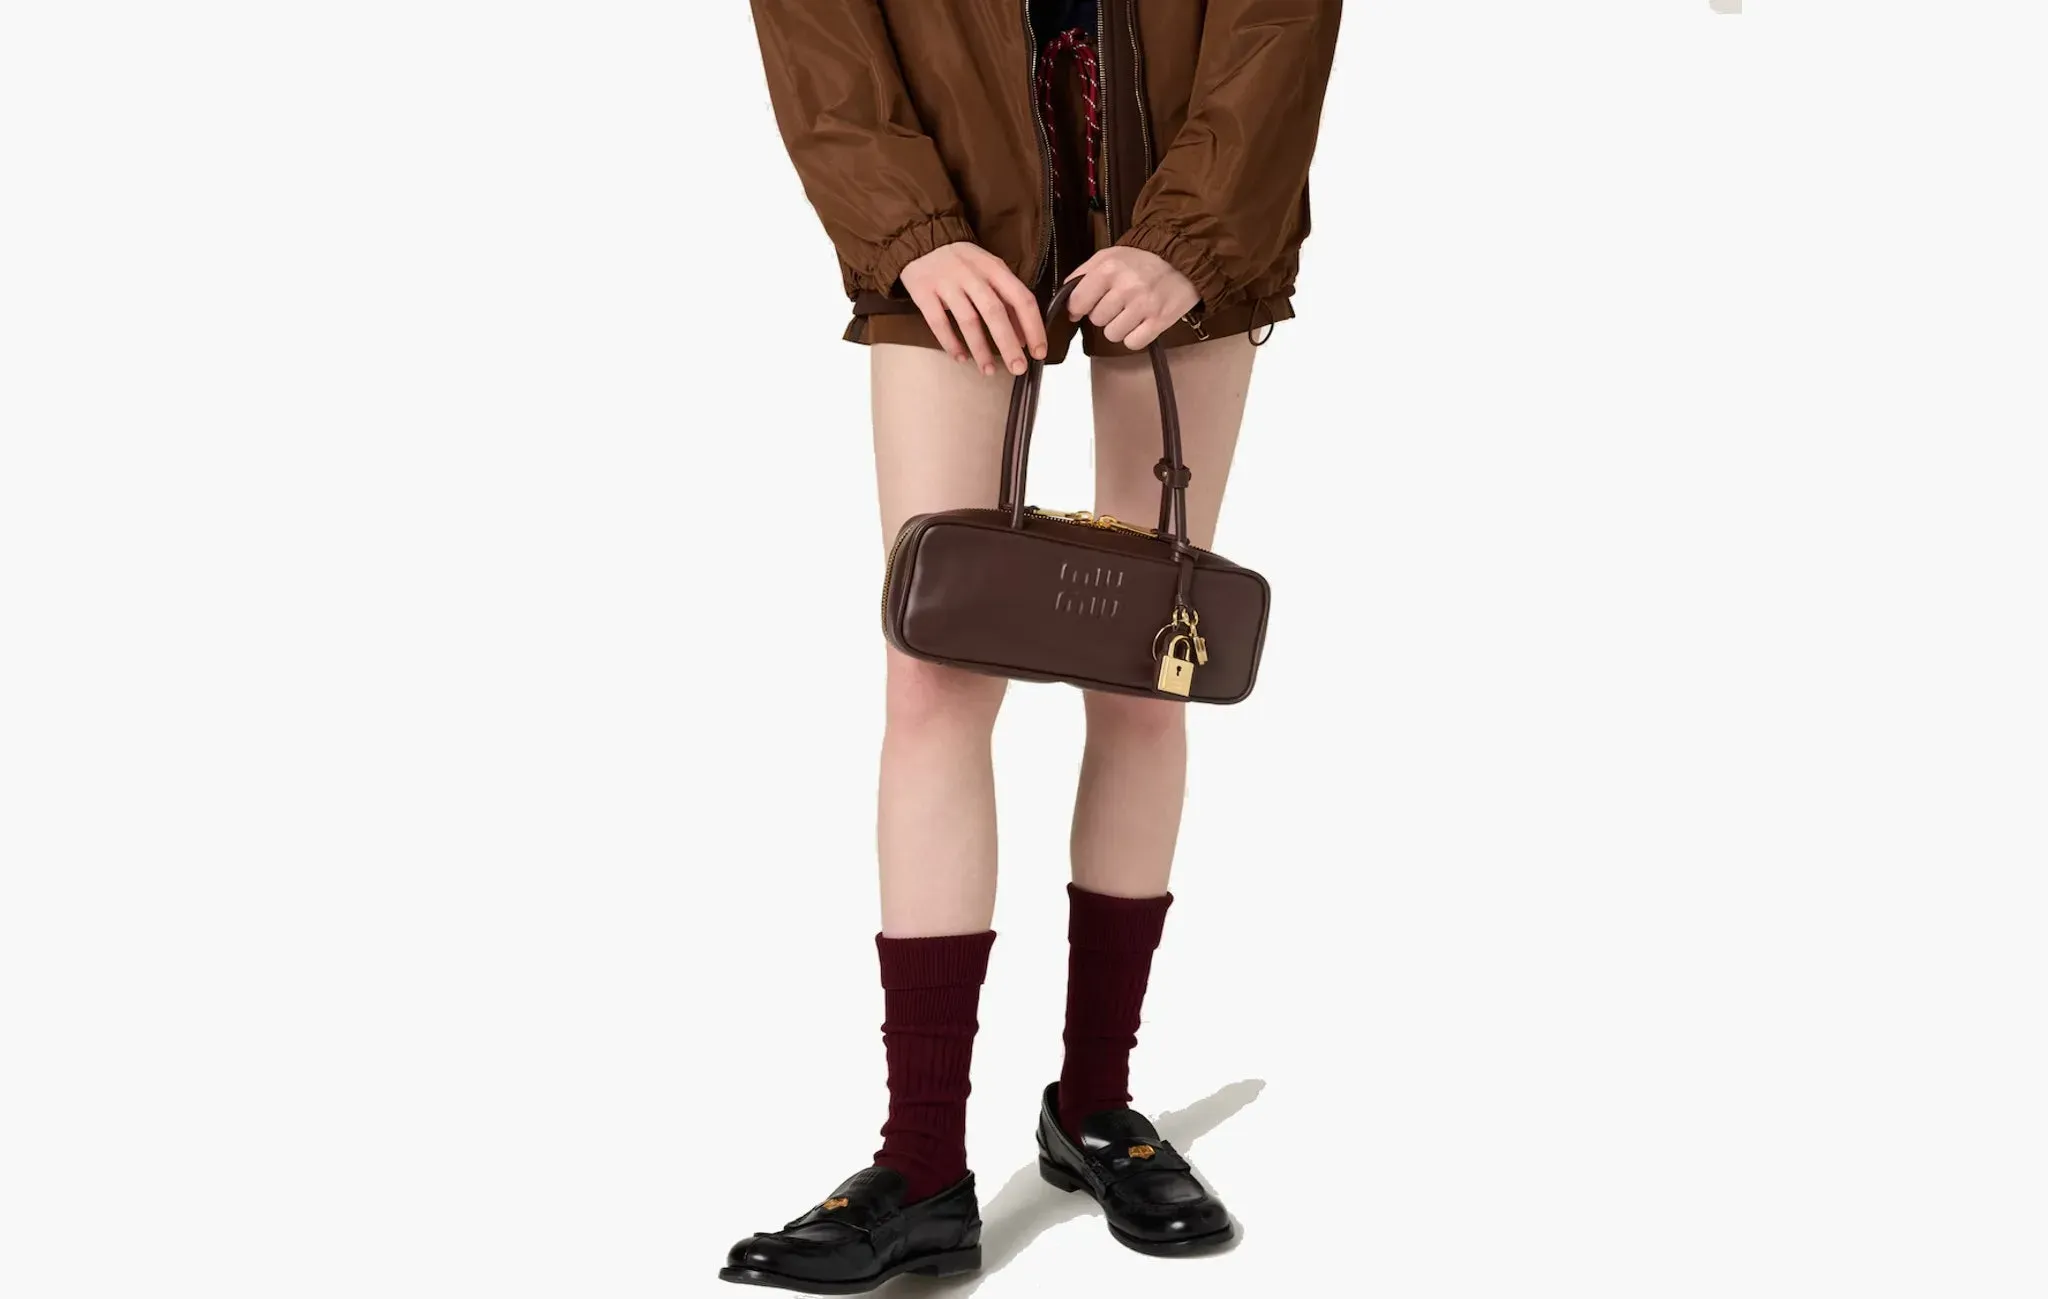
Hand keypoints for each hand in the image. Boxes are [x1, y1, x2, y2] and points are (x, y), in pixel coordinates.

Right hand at [899, 243, 1048, 376]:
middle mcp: (972, 274)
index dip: (1033, 327)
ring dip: (980, 349)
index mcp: (994, 268)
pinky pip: (938, 322)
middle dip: (1008, 344)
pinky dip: (951, 343)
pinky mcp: (923, 291)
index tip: (1038, 351)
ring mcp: (947, 282)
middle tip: (1018, 368)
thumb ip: (1007, 300)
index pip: (1021, 298)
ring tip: (988, 370)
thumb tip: (1024, 337)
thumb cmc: (962, 262)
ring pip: (968, 320)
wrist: (922, 240)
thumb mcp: (990, 271)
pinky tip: (961, 358)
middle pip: (995, 312)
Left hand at [1064, 247, 1198, 349]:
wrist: (1184, 258)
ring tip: (1131, 312)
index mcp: (1109, 269)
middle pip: (1096, 319)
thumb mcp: (1110, 255)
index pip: (1078, 301)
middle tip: (1118, 303)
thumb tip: (1066, 297)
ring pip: (1112, 334)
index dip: (1078, 308)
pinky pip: (1133, 343)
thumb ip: (1084, 273)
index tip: (1082, 308)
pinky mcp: (1160, 321)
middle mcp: (1126, 287)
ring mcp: (1144, 305)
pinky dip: (1135, 336)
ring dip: (1119, 327)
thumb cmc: (1144, 258)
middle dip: (1104, 314)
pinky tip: (1141, 323)